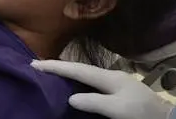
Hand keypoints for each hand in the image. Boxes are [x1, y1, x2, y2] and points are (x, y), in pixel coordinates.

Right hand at [31, 60, 172, 118]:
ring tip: (52, 73)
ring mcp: (117, 82)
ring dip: (69, 73)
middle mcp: (112, 75)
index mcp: (109, 77)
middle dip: (60, 66)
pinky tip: (75, 85)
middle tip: (39, 66)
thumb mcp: (117, 110)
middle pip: (80, 68)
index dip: (56, 66)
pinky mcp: (120, 90)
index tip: (34, 63)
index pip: (77, 69)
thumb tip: (71, 97)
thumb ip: (94, 101)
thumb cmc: (141, 113)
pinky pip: (93, 82)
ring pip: (87, 74)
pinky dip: (79, 81)